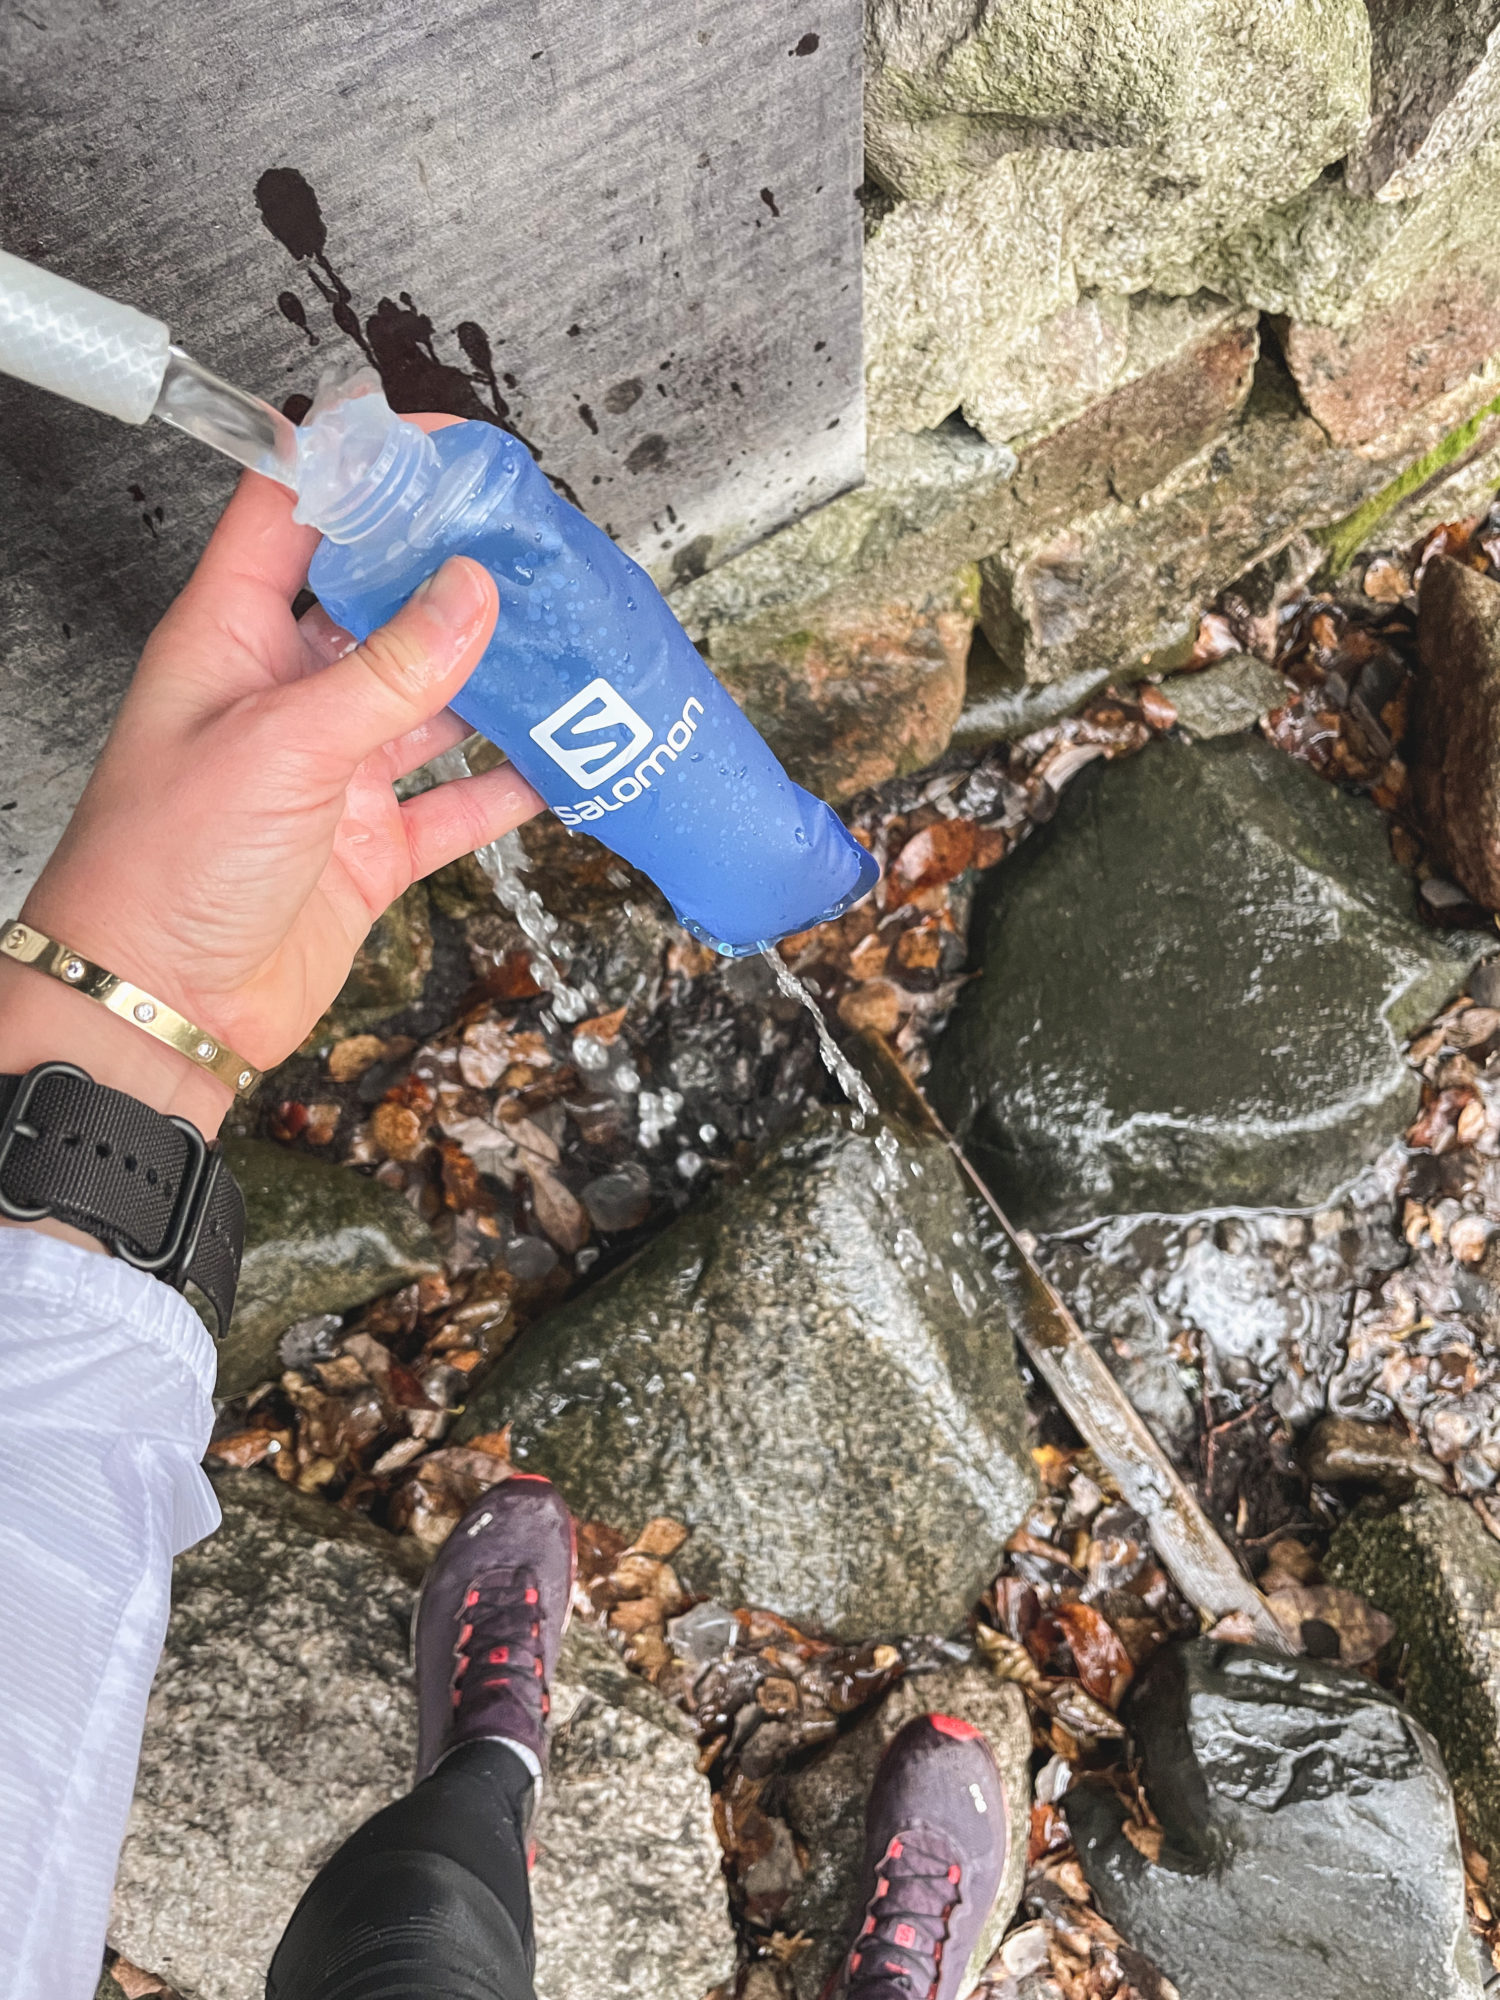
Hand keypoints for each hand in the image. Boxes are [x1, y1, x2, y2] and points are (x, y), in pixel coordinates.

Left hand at [0, 416, 542, 1140]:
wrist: (161, 1012)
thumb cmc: (164, 870)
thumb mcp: (282, 745)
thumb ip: (387, 672)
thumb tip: (469, 592)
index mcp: (231, 639)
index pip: (290, 515)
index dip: (355, 465)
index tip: (431, 442)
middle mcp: (285, 695)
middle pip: (378, 605)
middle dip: (448, 571)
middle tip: (524, 542)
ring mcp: (331, 773)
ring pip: (429, 702)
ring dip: (493, 678)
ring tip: (562, 642)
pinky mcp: (368, 847)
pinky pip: (453, 804)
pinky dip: (506, 787)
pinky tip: (555, 763)